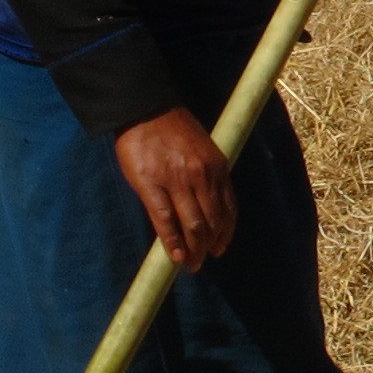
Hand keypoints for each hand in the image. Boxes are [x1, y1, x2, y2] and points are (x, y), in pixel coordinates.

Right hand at [114, 106, 237, 266]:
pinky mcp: (151, 186)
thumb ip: (208, 175)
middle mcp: (202, 176)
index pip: (228, 209)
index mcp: (217, 167)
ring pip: (192, 225)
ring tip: (190, 264)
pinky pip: (165, 220)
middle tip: (203, 260)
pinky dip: (172, 241)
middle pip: (211, 222)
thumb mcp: (202, 149)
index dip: (225, 232)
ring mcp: (177, 182)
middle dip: (209, 246)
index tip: (221, 247)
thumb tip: (207, 204)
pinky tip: (174, 256)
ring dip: (193, 250)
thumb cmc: (172, 128)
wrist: (145, 108)